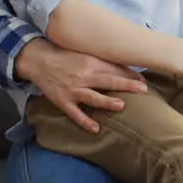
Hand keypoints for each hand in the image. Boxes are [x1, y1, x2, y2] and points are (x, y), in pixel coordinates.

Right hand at [15, 37, 147, 133]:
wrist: (38, 60)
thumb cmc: (66, 56)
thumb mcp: (85, 53)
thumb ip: (104, 61)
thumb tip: (127, 69)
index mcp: (90, 62)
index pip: (114, 68)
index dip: (130, 75)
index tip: (145, 80)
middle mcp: (83, 76)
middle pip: (107, 81)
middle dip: (126, 85)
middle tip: (143, 89)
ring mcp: (72, 90)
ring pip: (92, 97)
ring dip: (107, 102)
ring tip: (121, 106)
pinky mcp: (62, 101)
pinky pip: (75, 114)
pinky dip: (85, 122)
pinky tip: (96, 129)